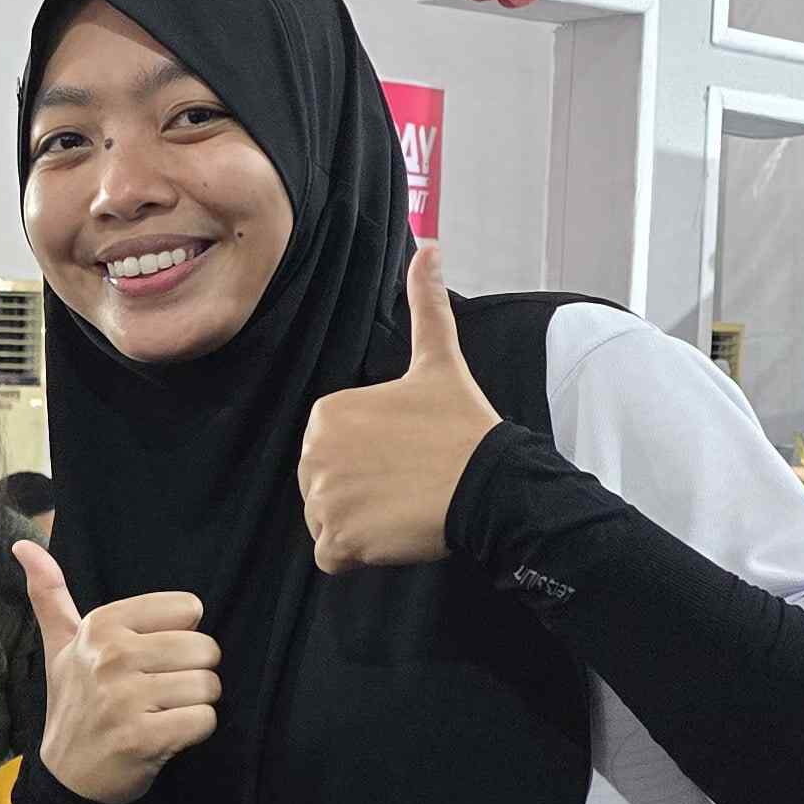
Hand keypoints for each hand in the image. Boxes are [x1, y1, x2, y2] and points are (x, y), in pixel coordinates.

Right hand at [19, 544, 219, 803]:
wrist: (67, 776)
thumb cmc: (74, 703)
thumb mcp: (60, 646)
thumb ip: (50, 594)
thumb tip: (23, 544)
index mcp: (101, 625)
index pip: (188, 609)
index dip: (180, 639)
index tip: (151, 660)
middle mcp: (112, 656)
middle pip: (205, 649)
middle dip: (194, 675)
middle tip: (161, 694)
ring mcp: (126, 698)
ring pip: (208, 686)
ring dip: (195, 706)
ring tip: (162, 715)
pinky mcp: (143, 738)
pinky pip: (204, 720)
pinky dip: (195, 732)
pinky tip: (167, 737)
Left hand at [300, 244, 497, 572]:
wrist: (491, 485)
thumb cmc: (463, 426)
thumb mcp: (439, 359)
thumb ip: (426, 304)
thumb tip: (431, 246)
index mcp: (325, 414)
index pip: (330, 452)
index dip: (367, 461)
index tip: (404, 455)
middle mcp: (313, 454)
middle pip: (323, 488)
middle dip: (360, 493)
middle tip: (406, 484)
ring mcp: (323, 499)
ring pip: (327, 522)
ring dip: (360, 525)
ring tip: (402, 506)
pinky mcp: (338, 540)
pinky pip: (331, 556)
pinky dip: (357, 554)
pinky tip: (391, 534)